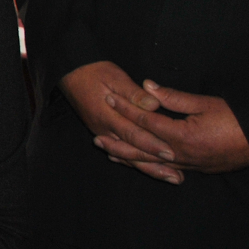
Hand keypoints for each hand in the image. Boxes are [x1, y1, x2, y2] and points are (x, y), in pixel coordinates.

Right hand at [59, 61, 183, 183]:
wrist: (71, 73)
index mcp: (107, 115)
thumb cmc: (94, 72)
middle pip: (131, 151)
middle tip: (177, 177)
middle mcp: (103, 129)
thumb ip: (134, 93)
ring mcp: (102, 132)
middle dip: (154, 165)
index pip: (134, 134)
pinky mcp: (102, 132)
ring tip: (169, 177)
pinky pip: (120, 152)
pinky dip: (134, 162)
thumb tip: (153, 105)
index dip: (153, 145)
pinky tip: (147, 168)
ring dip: (148, 167)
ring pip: (126, 155)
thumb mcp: (115, 77)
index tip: (172, 154)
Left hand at [100, 80, 248, 176]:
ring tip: (107, 152)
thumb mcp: (206, 104)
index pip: (145, 121)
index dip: (125, 109)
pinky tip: (134, 163)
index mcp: (181, 136)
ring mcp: (186, 164)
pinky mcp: (192, 169)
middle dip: (117, 141)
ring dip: (127, 157)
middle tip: (95, 137)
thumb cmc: (236, 120)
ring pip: (149, 162)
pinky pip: (162, 168)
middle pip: (140, 148)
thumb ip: (173, 97)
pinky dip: (145, 165)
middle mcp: (179, 154)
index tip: (109, 99)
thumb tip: (147, 86)